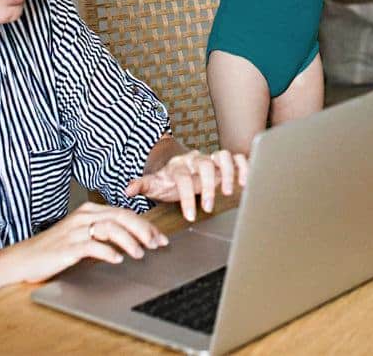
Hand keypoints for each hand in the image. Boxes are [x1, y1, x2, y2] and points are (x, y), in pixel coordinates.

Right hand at [7, 202, 166, 283]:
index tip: (159, 238)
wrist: (23, 259)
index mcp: (89, 211)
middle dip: (144, 230)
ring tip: (140, 254)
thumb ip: (102, 234)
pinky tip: (117, 259)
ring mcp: (75, 231)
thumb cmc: (53, 249)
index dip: (146, 225)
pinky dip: (108, 252)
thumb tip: (131, 240)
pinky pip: (93, 246)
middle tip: (156, 244)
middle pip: (122, 217)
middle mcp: (84, 217)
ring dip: (129, 241)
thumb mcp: (81, 235)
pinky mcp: (68, 247)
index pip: (124, 213)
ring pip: (111, 228)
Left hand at [125, 150, 249, 220]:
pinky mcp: (224, 163)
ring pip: (223, 156)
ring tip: (228, 191)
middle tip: (208, 207)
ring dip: (227, 173)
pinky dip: (243, 167)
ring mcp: (211, 160)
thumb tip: (127, 191)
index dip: (187, 197)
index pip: (182, 178)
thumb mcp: (153, 184)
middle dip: (208, 186)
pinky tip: (244, 182)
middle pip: (204, 164)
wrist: (178, 168)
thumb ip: (142, 186)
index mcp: (178, 166)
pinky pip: (237, 158)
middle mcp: (196, 160)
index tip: (191, 216)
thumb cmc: (167, 181)